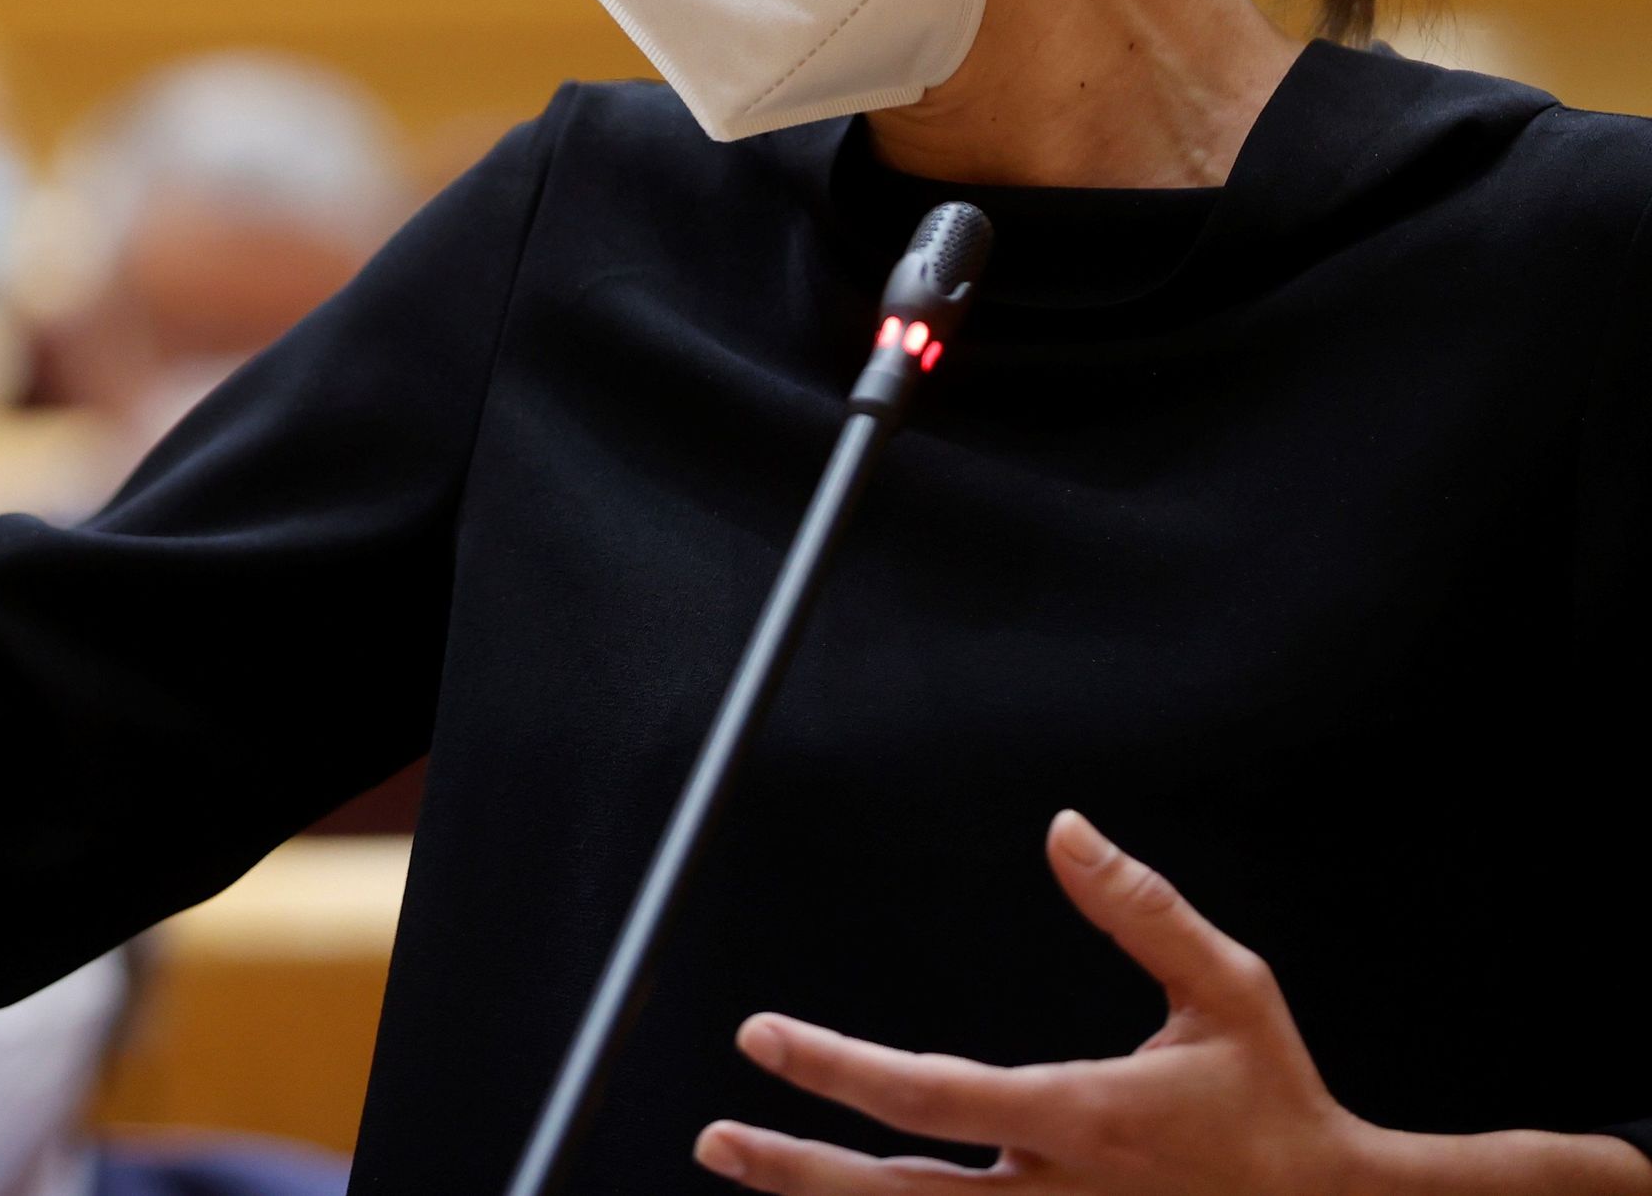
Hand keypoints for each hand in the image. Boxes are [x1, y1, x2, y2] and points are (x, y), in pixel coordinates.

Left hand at [697, 811, 1651, 1195]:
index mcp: (1090, 1121)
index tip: (762, 1037)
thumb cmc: (1275, 1105)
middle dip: (797, 1170)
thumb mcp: (1231, 992)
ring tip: (742, 1166)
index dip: (837, 1069)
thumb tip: (1062, 829)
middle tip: (717, 1138)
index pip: (936, 1097)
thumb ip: (1142, 911)